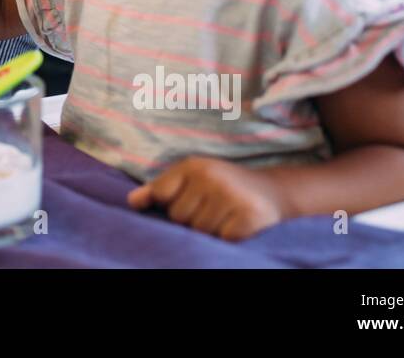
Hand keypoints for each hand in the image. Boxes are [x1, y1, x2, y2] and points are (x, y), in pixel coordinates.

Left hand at [126, 155, 286, 240]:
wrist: (271, 193)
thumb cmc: (221, 188)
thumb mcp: (190, 180)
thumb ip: (160, 189)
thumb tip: (132, 202)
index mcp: (193, 165)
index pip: (160, 194)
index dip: (172, 203)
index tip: (191, 199)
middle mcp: (211, 176)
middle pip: (178, 216)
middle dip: (193, 218)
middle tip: (214, 208)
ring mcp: (230, 195)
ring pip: (199, 231)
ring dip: (211, 229)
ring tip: (225, 216)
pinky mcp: (248, 216)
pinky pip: (222, 239)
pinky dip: (228, 237)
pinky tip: (237, 224)